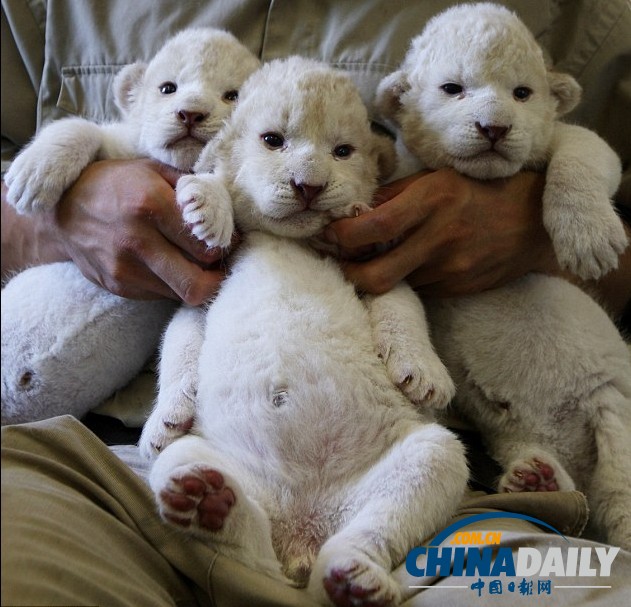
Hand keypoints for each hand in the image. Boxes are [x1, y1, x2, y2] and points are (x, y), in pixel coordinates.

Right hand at [53, 159, 229, 303]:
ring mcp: (125, 269)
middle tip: (218, 262)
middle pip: (198, 283)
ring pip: (181, 293)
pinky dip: (172, 283)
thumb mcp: (152, 170)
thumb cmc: (113, 184)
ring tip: (193, 261)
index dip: (225, 247)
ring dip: (195, 280)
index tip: (227, 241)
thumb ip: (192, 189)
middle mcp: (137, 241)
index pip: (207, 246)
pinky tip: (166, 264)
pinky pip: (161, 294)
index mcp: (150, 205)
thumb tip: (227, 212)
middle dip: (216, 276)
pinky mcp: (119, 286)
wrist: (59, 210)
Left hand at [324, 168, 555, 296]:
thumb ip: (393, 196)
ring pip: (397, 285)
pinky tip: (415, 264)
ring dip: (381, 275)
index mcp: (432, 200)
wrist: (533, 219)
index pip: (372, 228)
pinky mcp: (460, 288)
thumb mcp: (436, 178)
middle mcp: (440, 237)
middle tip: (342, 265)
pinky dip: (409, 279)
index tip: (330, 235)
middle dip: (350, 275)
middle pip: (377, 276)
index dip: (342, 236)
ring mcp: (452, 269)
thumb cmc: (477, 190)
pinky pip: (420, 290)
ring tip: (381, 258)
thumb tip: (353, 214)